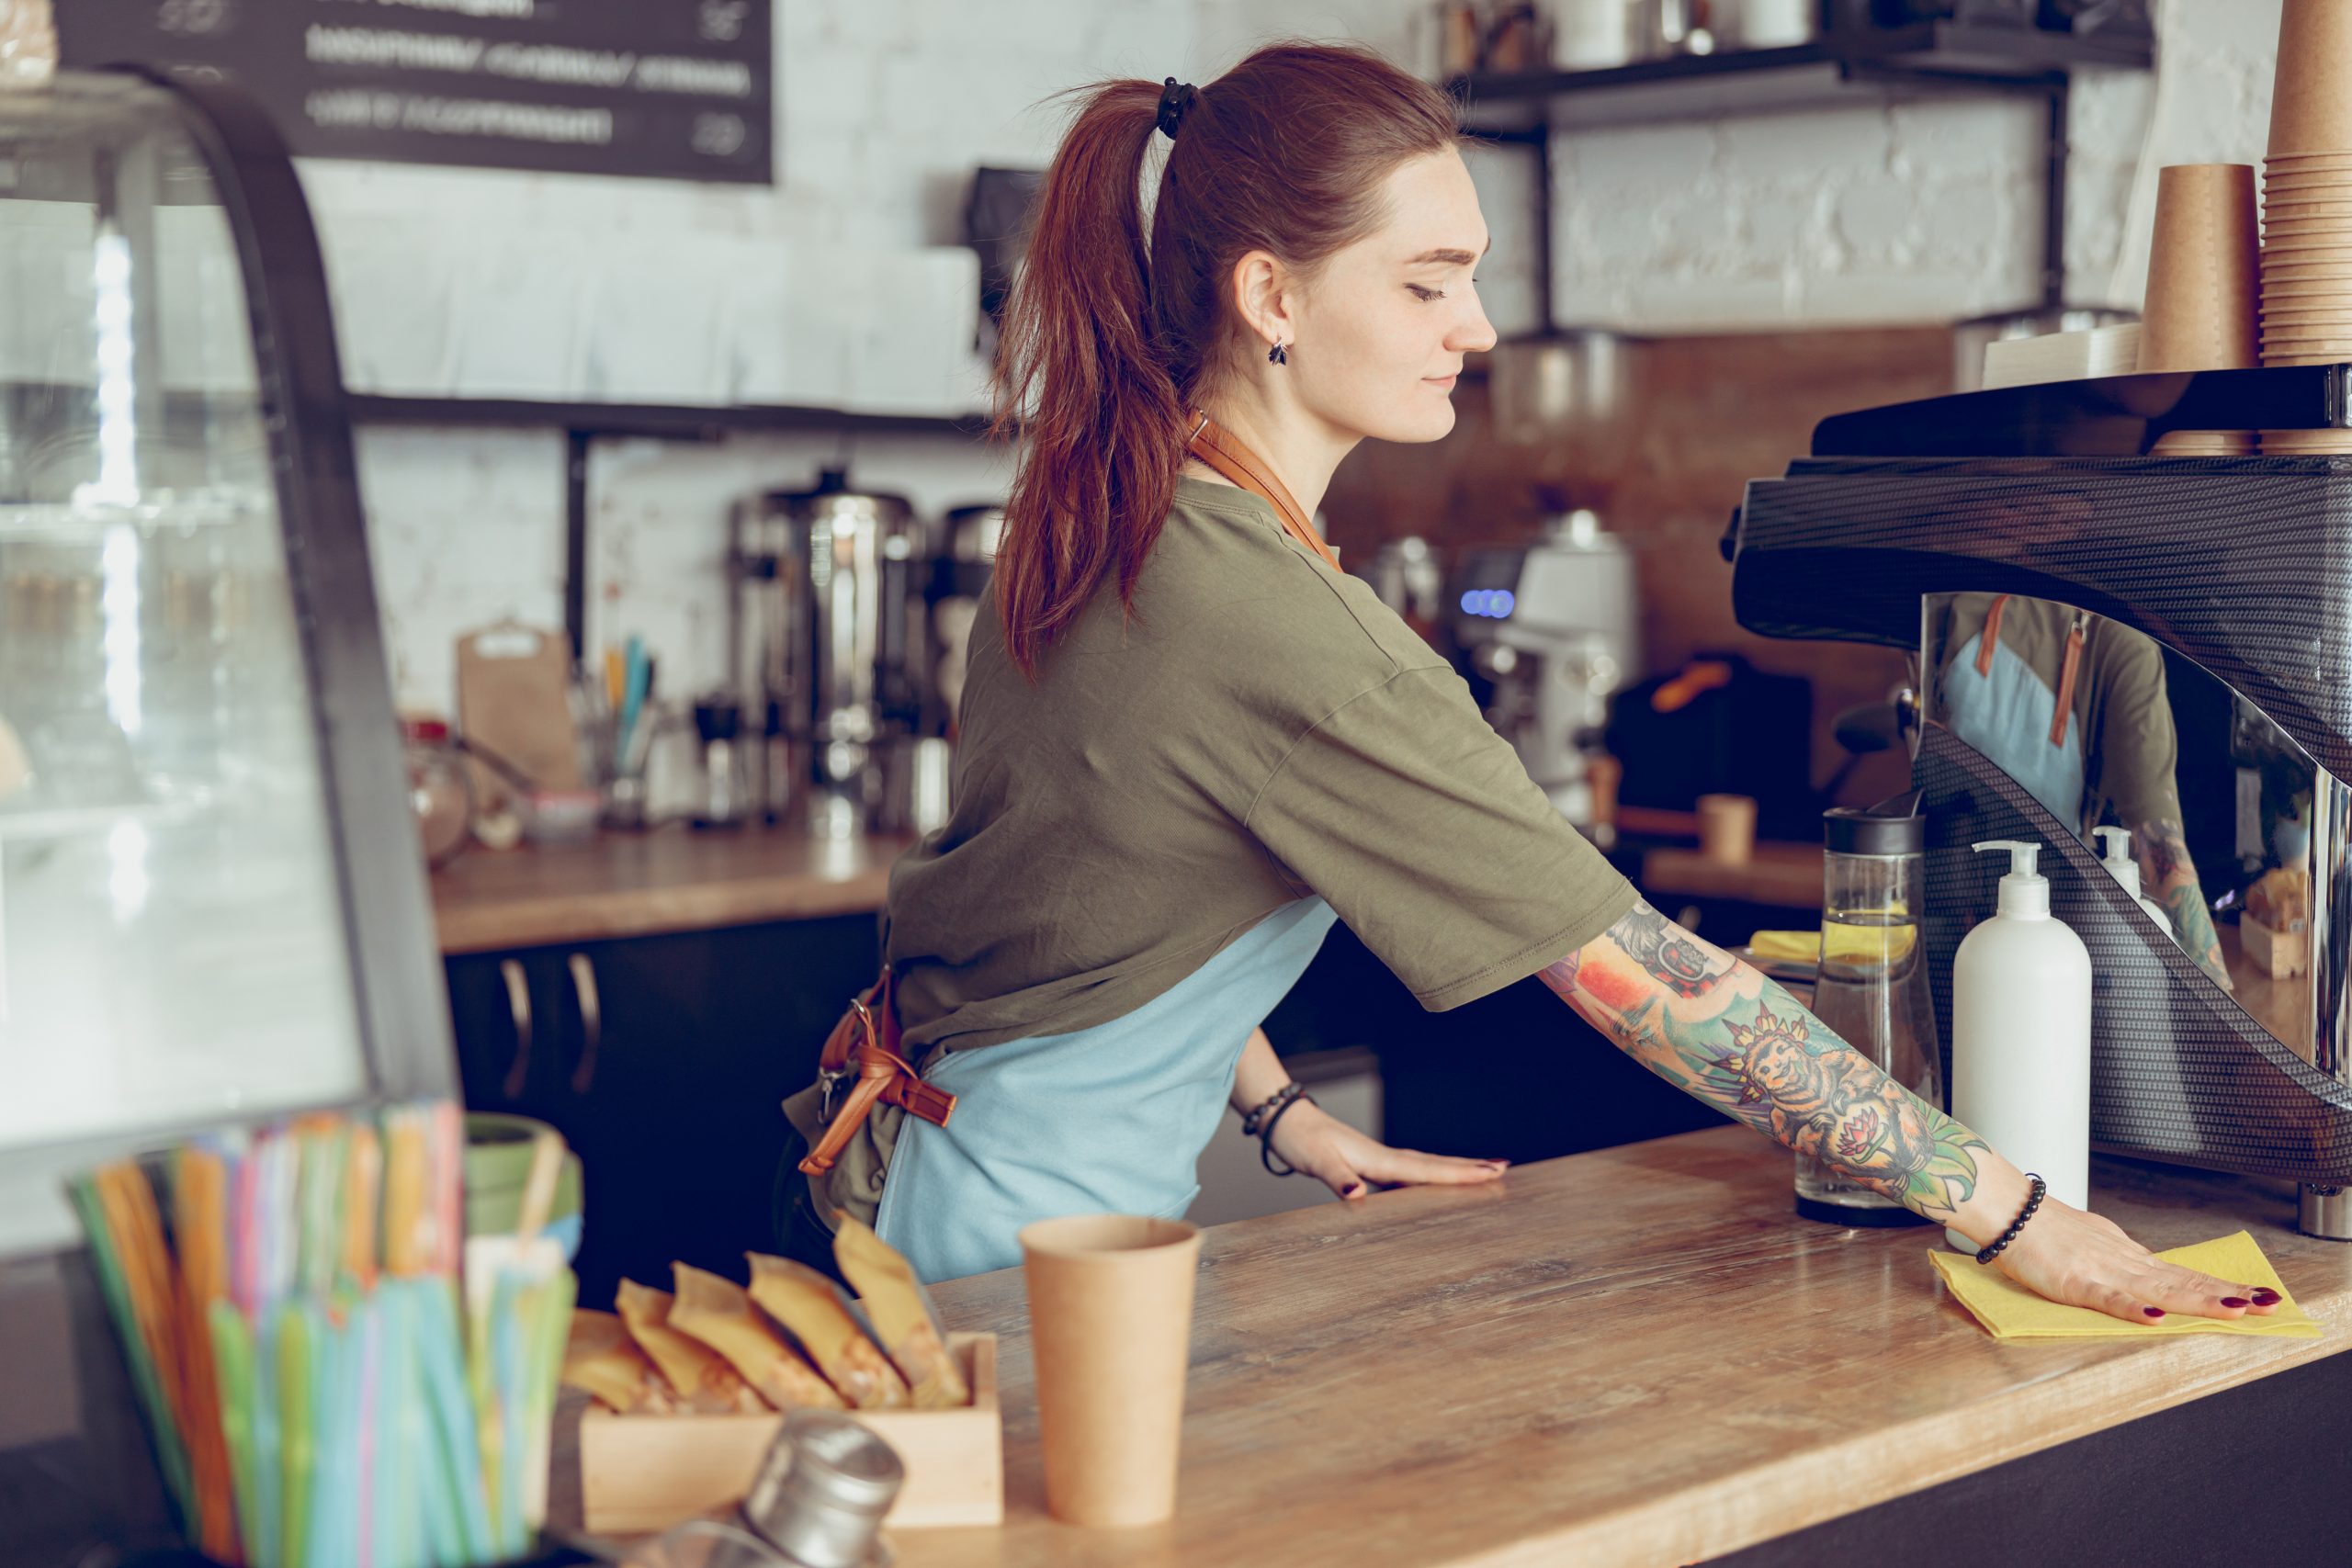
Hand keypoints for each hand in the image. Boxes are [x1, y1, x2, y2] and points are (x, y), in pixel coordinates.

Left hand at [1266, 1099, 1508, 1200]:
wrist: (1285, 1119)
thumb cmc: (1299, 1140)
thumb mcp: (1315, 1161)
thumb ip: (1337, 1179)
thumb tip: (1359, 1196)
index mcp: (1377, 1159)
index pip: (1426, 1169)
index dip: (1460, 1173)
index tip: (1492, 1172)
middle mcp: (1384, 1157)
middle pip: (1434, 1164)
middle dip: (1469, 1168)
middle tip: (1504, 1169)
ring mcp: (1378, 1159)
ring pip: (1425, 1166)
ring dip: (1454, 1169)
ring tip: (1483, 1172)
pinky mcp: (1369, 1162)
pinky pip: (1409, 1171)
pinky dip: (1429, 1174)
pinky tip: (1434, 1182)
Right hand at [1989, 1193, 2283, 1323]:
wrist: (2006, 1209)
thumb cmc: (2039, 1226)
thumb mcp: (2089, 1242)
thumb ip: (2117, 1261)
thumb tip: (2145, 1273)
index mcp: (2125, 1255)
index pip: (2180, 1273)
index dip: (2218, 1285)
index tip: (2254, 1295)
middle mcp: (2122, 1262)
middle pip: (2181, 1281)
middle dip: (2225, 1294)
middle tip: (2267, 1304)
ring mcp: (2100, 1271)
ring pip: (2157, 1289)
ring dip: (2197, 1300)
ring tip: (2234, 1309)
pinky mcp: (2073, 1282)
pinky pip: (2107, 1298)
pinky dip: (2133, 1308)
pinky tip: (2155, 1317)